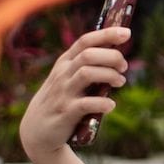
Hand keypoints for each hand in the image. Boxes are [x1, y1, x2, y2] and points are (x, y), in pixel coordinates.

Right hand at [18, 26, 130, 163]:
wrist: (36, 130)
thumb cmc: (60, 99)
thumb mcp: (67, 78)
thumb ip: (86, 66)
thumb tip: (118, 56)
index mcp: (65, 62)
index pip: (85, 41)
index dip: (107, 34)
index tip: (127, 33)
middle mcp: (63, 74)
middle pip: (89, 55)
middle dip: (112, 57)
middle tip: (124, 67)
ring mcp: (64, 93)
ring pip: (87, 73)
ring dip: (110, 76)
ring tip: (120, 82)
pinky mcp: (66, 112)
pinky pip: (86, 104)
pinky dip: (103, 103)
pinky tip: (111, 105)